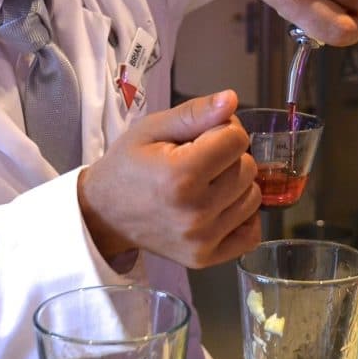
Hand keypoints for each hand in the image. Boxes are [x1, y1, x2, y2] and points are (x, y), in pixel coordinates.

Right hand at [77, 90, 261, 268]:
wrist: (104, 213)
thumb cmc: (128, 166)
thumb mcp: (152, 129)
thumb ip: (194, 113)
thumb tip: (231, 100)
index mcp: (181, 175)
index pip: (237, 139)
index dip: (223, 130)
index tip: (203, 136)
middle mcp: (195, 211)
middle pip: (248, 168)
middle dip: (230, 157)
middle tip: (202, 159)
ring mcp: (201, 239)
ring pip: (253, 198)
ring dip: (237, 186)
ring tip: (207, 183)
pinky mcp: (204, 258)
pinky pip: (250, 235)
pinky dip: (243, 218)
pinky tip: (221, 207)